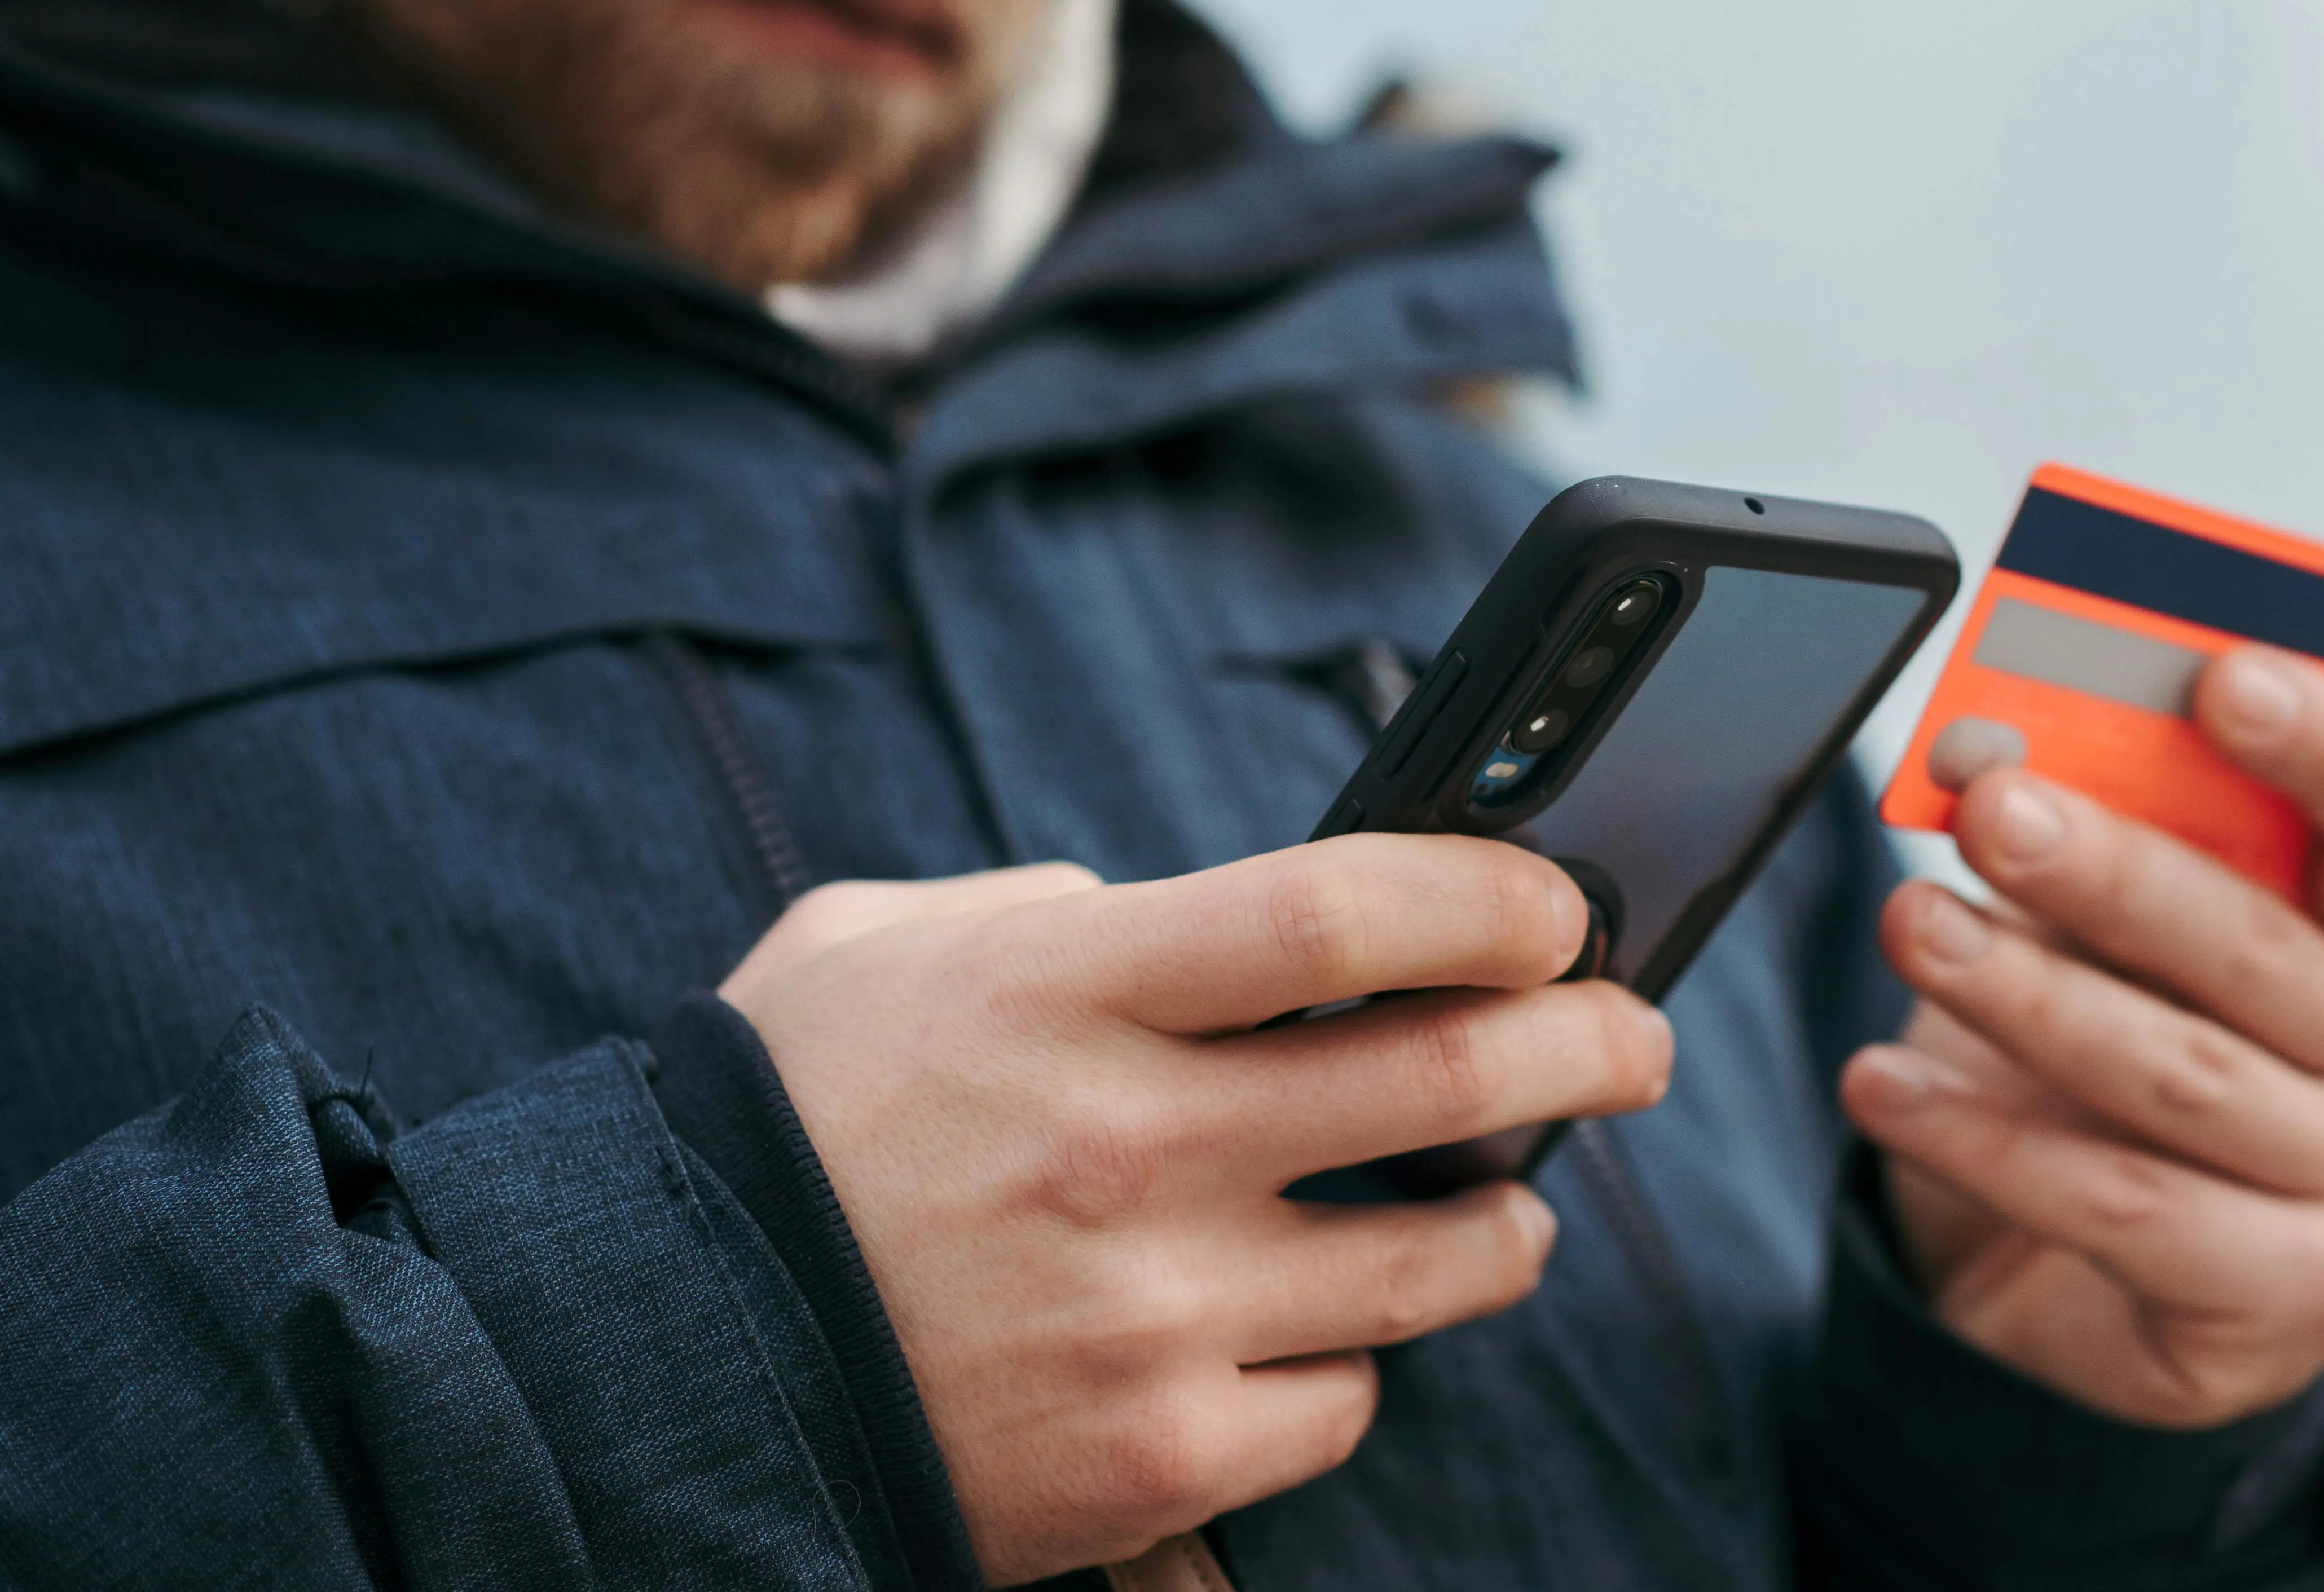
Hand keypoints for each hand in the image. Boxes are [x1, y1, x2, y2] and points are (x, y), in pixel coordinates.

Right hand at [719, 839, 1673, 1584]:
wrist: (647, 1360)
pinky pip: (1339, 1409)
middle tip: (1637, 1037)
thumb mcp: (887, 948)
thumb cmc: (774, 1129)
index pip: (1342, 911)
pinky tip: (1327, 1337)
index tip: (1559, 906)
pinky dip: (1353, 1369)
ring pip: (1440, 1263)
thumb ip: (1056, 901)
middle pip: (1450, 1078)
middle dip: (1593, 1045)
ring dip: (1513, 1223)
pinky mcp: (1149, 1464)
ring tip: (1518, 1206)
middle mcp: (1125, 1148)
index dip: (1491, 898)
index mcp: (1063, 993)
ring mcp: (1147, 1317)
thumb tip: (1202, 913)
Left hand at [1840, 646, 2323, 1428]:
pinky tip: (1882, 1085)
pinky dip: (1985, 1141)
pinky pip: (2125, 1207)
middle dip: (2112, 869)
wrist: (2062, 1282)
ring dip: (2026, 996)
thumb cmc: (2091, 1068)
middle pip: (2261, 944)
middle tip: (1990, 808)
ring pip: (2180, 1075)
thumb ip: (2080, 844)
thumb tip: (1986, 745)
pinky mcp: (2297, 1299)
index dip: (2322, 743)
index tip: (2218, 675)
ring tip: (1912, 929)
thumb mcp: (2092, 944)